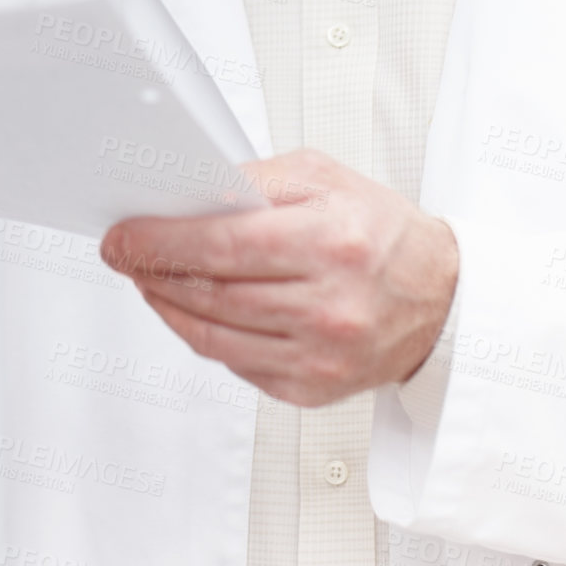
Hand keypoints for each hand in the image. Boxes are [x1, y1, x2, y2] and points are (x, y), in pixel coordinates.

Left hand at [100, 148, 457, 405]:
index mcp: (332, 242)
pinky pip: (235, 364)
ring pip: (213, 336)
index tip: (124, 234)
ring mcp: (320, 355)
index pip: (223, 245)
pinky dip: (201, 335)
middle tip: (124, 253)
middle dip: (152, 271)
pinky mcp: (312, 389)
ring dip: (166, 305)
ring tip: (148, 278)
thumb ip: (255, 180)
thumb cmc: (380, 231)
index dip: (161, 241)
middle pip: (211, 293)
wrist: (441, 300)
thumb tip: (190, 193)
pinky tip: (189, 309)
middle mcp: (328, 306)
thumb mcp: (324, 176)